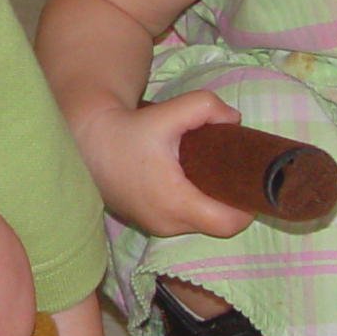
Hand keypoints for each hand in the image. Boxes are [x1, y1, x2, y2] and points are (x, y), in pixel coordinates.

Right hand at [76, 91, 253, 240]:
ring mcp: (155, 227)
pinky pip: (181, 223)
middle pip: (216, 224)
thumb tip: (234, 120)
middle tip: (231, 172)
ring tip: (209, 175)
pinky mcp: (147, 224)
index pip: (228, 223)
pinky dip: (191, 207)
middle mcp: (166, 223)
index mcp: (175, 202)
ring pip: (199, 224)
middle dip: (229, 202)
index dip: (246, 206)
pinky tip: (189, 183)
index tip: (249, 183)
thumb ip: (205, 107)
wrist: (87, 143)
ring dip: (209, 205)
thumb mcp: (168, 113)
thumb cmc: (128, 131)